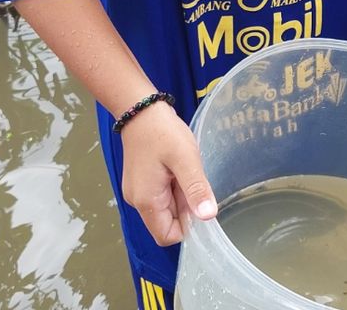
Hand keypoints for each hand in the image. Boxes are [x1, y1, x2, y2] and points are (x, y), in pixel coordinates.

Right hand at [117, 100, 217, 244]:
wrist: (141, 110)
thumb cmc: (162, 132)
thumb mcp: (185, 159)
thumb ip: (196, 189)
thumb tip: (208, 217)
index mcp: (146, 201)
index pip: (167, 236)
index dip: (187, 226)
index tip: (198, 202)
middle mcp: (138, 202)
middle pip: (167, 222)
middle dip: (185, 206)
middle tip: (191, 178)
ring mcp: (138, 192)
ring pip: (166, 208)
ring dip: (180, 195)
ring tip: (183, 170)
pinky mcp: (142, 182)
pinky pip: (162, 195)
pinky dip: (174, 186)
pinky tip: (177, 167)